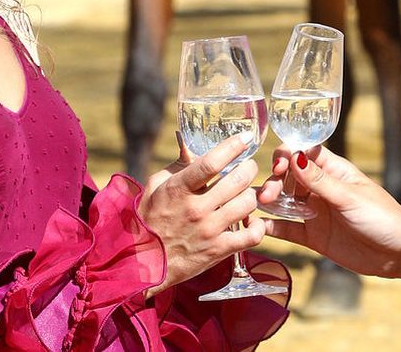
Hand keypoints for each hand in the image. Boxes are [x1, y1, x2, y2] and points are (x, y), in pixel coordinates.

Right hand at [138, 132, 264, 294]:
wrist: (142, 263)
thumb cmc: (148, 220)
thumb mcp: (155, 187)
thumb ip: (176, 166)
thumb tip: (190, 144)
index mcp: (178, 190)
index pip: (211, 163)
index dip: (232, 147)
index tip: (244, 137)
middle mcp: (196, 209)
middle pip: (237, 181)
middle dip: (249, 168)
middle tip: (248, 166)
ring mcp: (209, 231)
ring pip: (248, 204)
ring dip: (252, 194)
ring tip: (246, 192)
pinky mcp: (218, 250)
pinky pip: (252, 235)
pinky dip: (258, 226)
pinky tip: (252, 220)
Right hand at [258, 147, 400, 277]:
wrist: (398, 253)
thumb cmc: (382, 217)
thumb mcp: (349, 196)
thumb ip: (319, 180)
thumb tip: (293, 156)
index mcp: (333, 170)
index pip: (303, 153)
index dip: (286, 156)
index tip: (278, 166)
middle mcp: (321, 188)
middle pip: (288, 177)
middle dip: (274, 181)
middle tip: (269, 195)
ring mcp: (316, 212)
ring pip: (284, 201)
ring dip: (269, 201)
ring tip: (257, 205)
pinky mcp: (314, 236)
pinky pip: (288, 229)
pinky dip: (272, 227)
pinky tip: (258, 227)